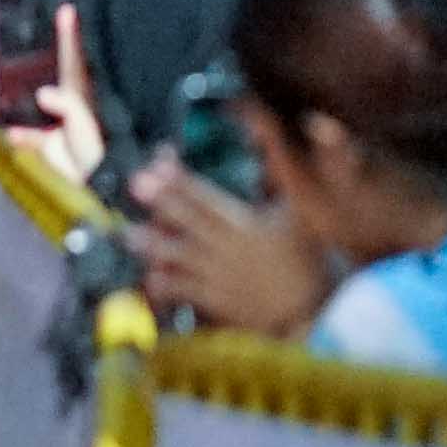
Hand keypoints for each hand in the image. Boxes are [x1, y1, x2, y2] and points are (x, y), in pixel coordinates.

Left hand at [128, 153, 325, 336]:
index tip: (160, 163)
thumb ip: (284, 177)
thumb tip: (272, 135)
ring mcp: (221, 275)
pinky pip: (187, 293)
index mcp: (247, 224)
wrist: (317, 311)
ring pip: (182, 257)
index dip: (183, 180)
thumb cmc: (306, 258)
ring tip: (129, 234)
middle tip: (136, 185)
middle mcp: (230, 247)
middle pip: (191, 220)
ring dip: (155, 244)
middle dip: (164, 202)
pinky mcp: (218, 303)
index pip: (209, 197)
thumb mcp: (301, 216)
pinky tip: (149, 278)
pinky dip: (167, 286)